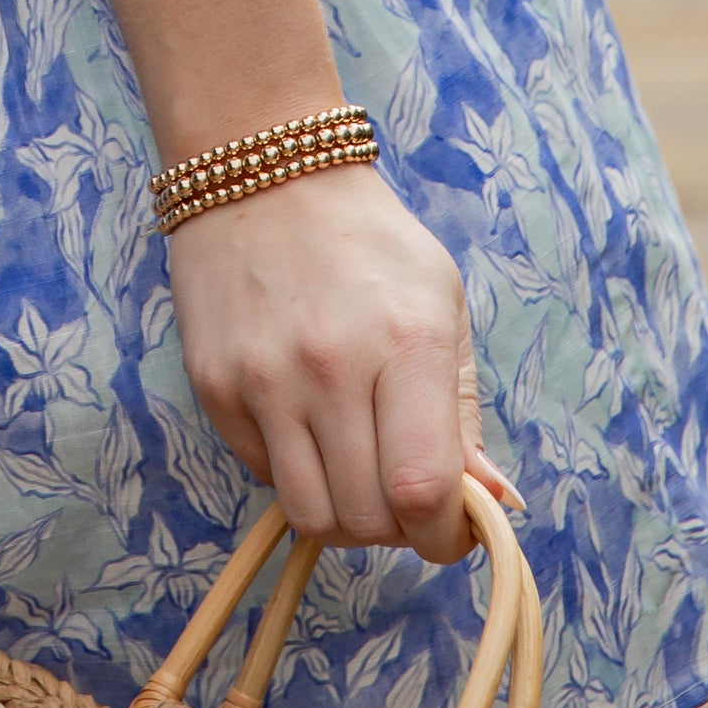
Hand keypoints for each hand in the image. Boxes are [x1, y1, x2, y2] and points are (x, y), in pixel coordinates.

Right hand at [165, 163, 511, 564]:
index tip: (453, 531)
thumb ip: (463, 414)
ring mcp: (262, 378)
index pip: (424, 490)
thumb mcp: (442, 305)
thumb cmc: (370, 241)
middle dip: (398, 528)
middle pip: (367, 517)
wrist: (261, 171)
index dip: (445, 536)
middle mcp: (330, 366)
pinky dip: (294, 472)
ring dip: (344, 515)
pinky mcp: (213, 385)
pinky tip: (307, 424)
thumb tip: (494, 506)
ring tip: (357, 472)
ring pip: (310, 514)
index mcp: (406, 343)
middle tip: (404, 492)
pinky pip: (263, 474)